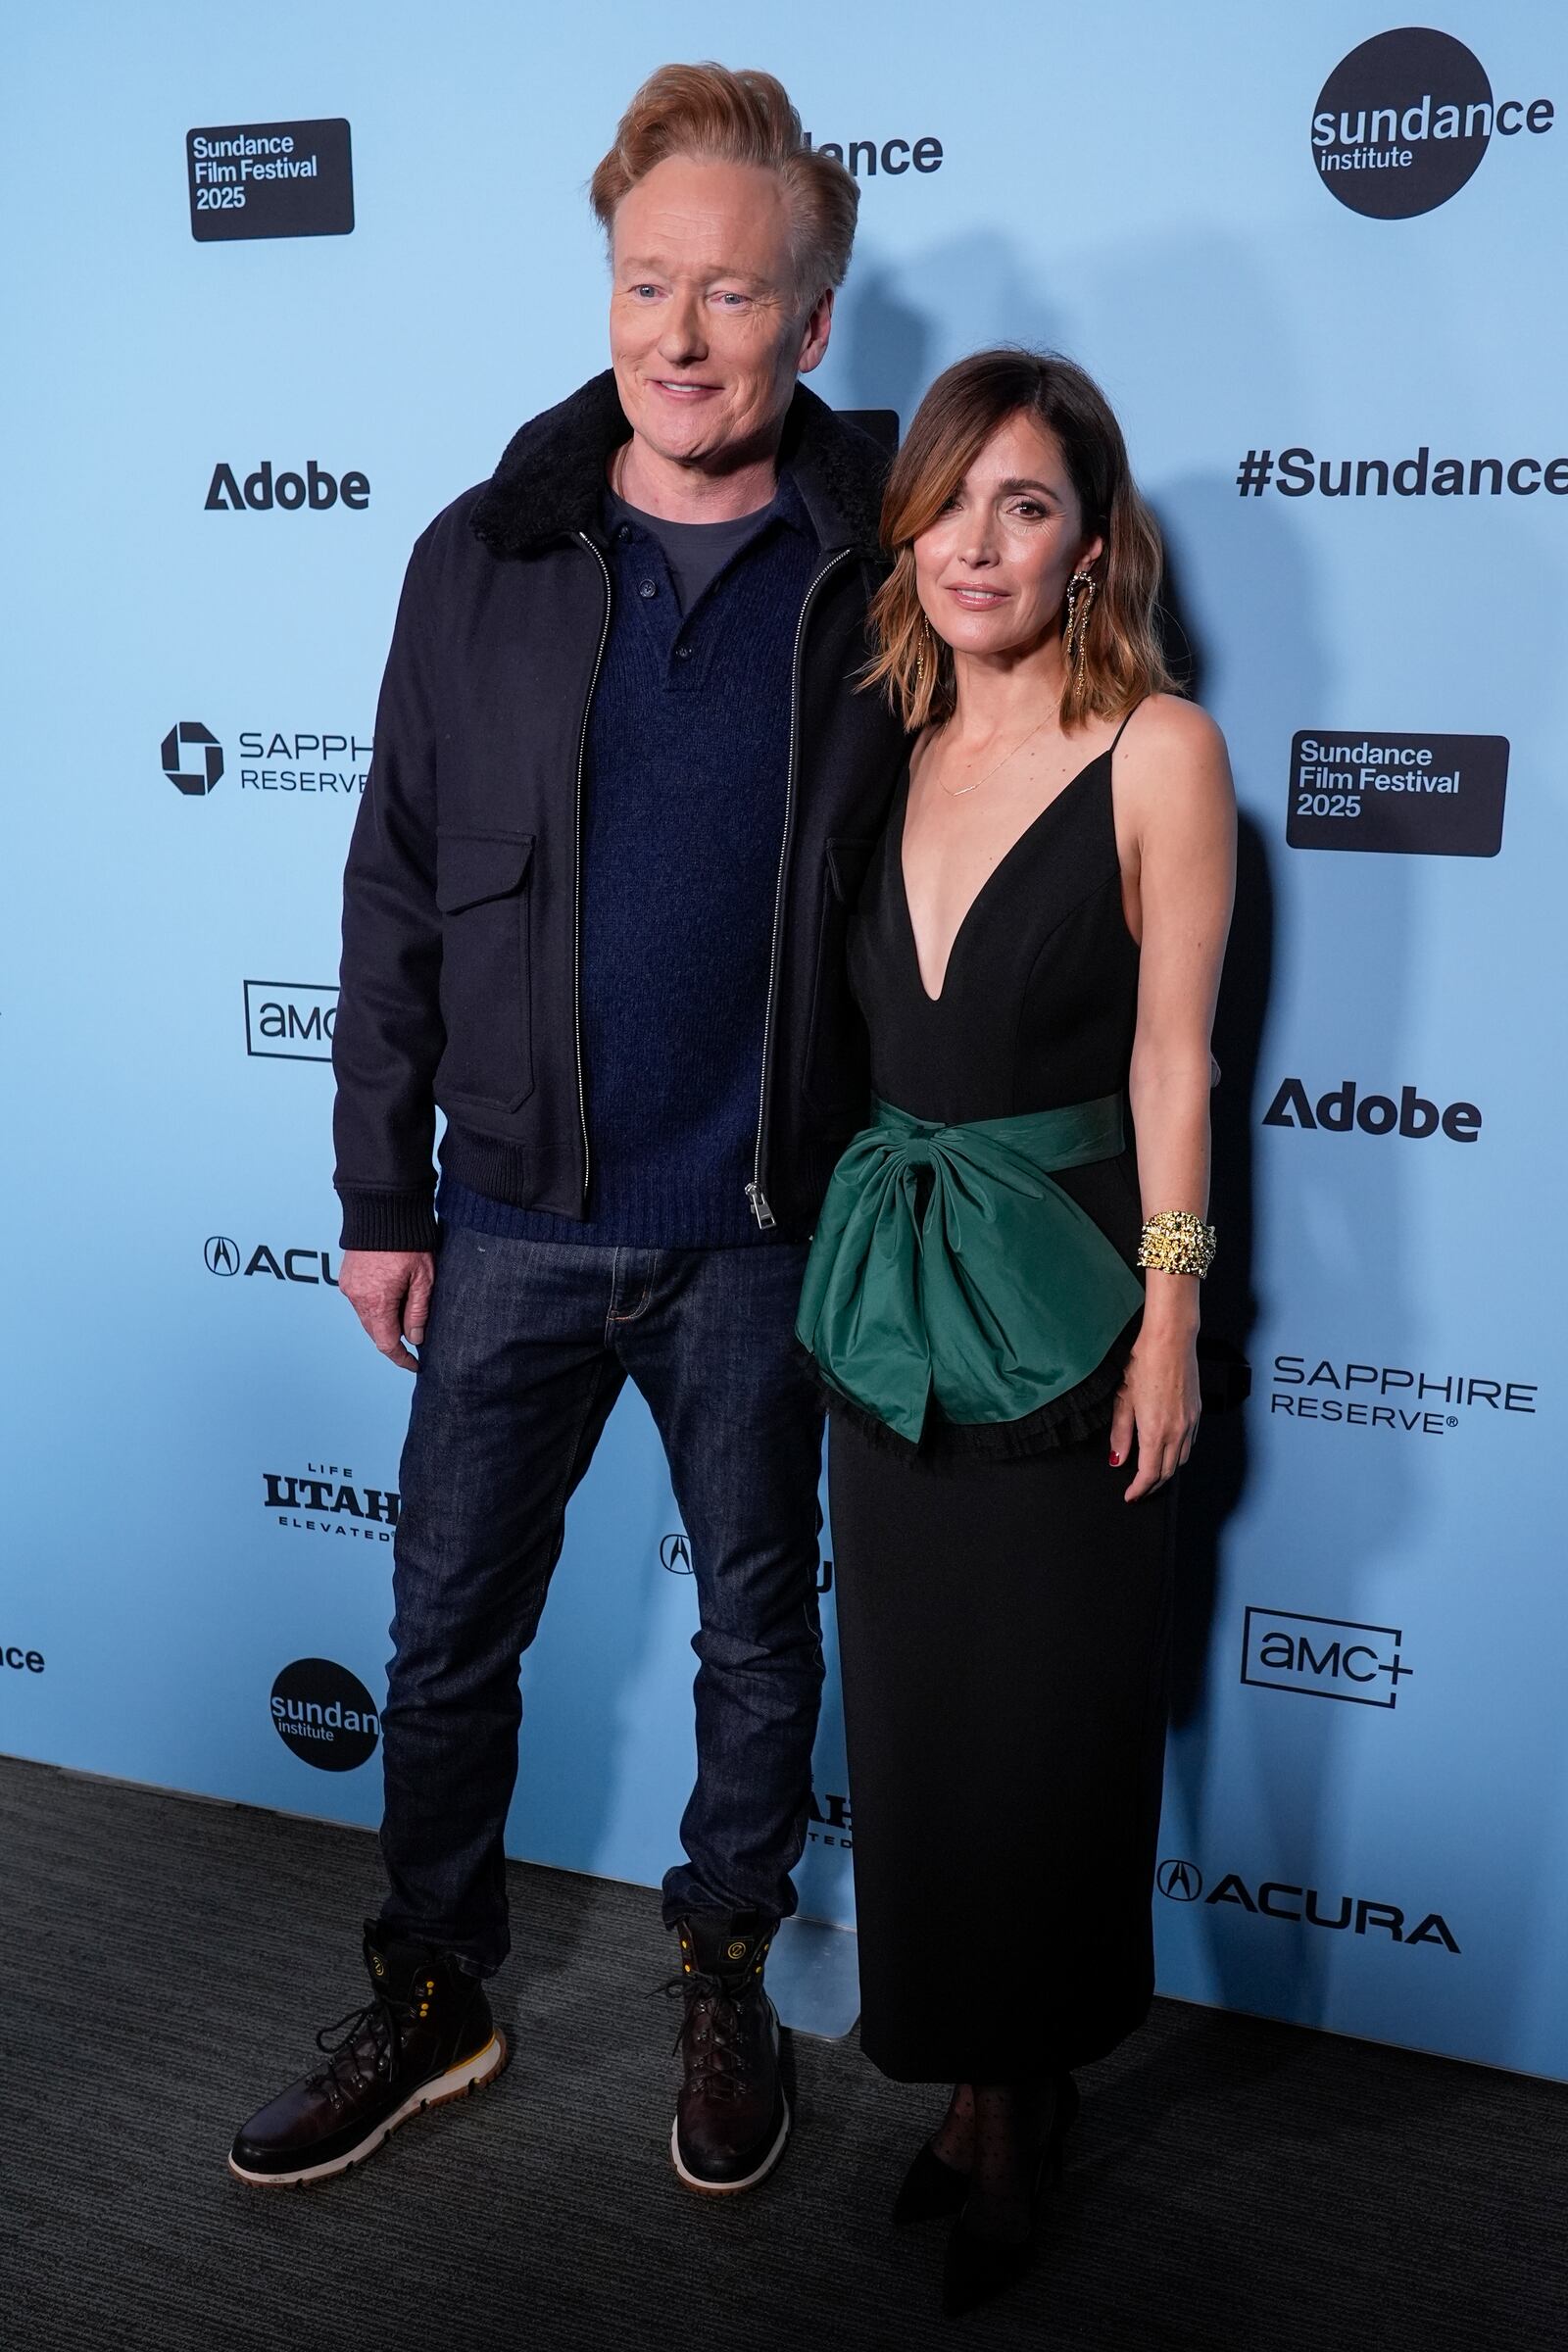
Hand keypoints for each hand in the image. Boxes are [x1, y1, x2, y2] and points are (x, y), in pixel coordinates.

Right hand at [339, 1248, 434, 1371]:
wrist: (383, 1208)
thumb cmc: (408, 1240)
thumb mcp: (423, 1278)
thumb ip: (418, 1311)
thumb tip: (415, 1338)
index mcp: (376, 1301)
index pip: (386, 1343)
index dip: (401, 1358)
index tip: (414, 1364)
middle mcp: (357, 1297)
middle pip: (375, 1331)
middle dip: (394, 1339)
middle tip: (416, 1339)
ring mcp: (349, 1286)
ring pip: (367, 1316)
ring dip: (385, 1320)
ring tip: (407, 1311)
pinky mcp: (347, 1276)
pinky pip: (360, 1301)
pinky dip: (375, 1306)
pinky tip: (392, 1296)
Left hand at [1109, 1327, 1199, 1500]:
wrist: (1171, 1339)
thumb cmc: (1145, 1362)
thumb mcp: (1123, 1399)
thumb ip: (1121, 1433)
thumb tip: (1118, 1458)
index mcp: (1155, 1431)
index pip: (1149, 1474)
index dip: (1139, 1490)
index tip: (1130, 1495)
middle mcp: (1177, 1431)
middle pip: (1167, 1472)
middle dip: (1153, 1485)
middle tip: (1139, 1489)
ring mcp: (1190, 1422)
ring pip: (1181, 1460)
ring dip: (1166, 1471)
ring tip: (1152, 1473)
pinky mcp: (1196, 1413)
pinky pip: (1190, 1444)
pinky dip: (1178, 1454)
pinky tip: (1168, 1450)